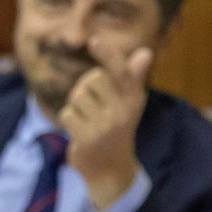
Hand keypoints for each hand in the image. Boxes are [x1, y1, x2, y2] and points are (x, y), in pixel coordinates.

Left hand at [59, 38, 151, 209]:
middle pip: (92, 78)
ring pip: (77, 96)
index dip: (107, 54)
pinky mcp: (88, 138)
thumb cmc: (117, 129)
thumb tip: (145, 53)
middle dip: (85, 87)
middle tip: (91, 104)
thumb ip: (131, 78)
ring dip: (75, 106)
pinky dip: (68, 121)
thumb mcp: (127, 104)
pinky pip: (66, 114)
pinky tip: (79, 131)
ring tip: (86, 119)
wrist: (111, 170)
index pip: (121, 71)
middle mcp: (123, 110)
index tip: (94, 40)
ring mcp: (106, 125)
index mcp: (134, 98)